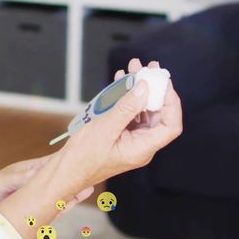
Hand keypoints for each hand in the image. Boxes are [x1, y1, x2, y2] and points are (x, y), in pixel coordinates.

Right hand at [46, 58, 182, 194]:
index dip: (171, 102)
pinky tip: (122, 81)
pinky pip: (131, 113)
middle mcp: (142, 144)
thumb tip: (144, 88)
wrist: (67, 170)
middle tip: (149, 67)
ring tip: (134, 68)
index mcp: (142, 148)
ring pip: (145, 111)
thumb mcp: (105, 129)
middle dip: (155, 89)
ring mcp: (133, 140)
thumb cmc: (83, 157)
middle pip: (159, 114)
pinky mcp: (123, 135)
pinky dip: (128, 96)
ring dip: (141, 89)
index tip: (163, 82)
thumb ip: (126, 108)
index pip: (171, 125)